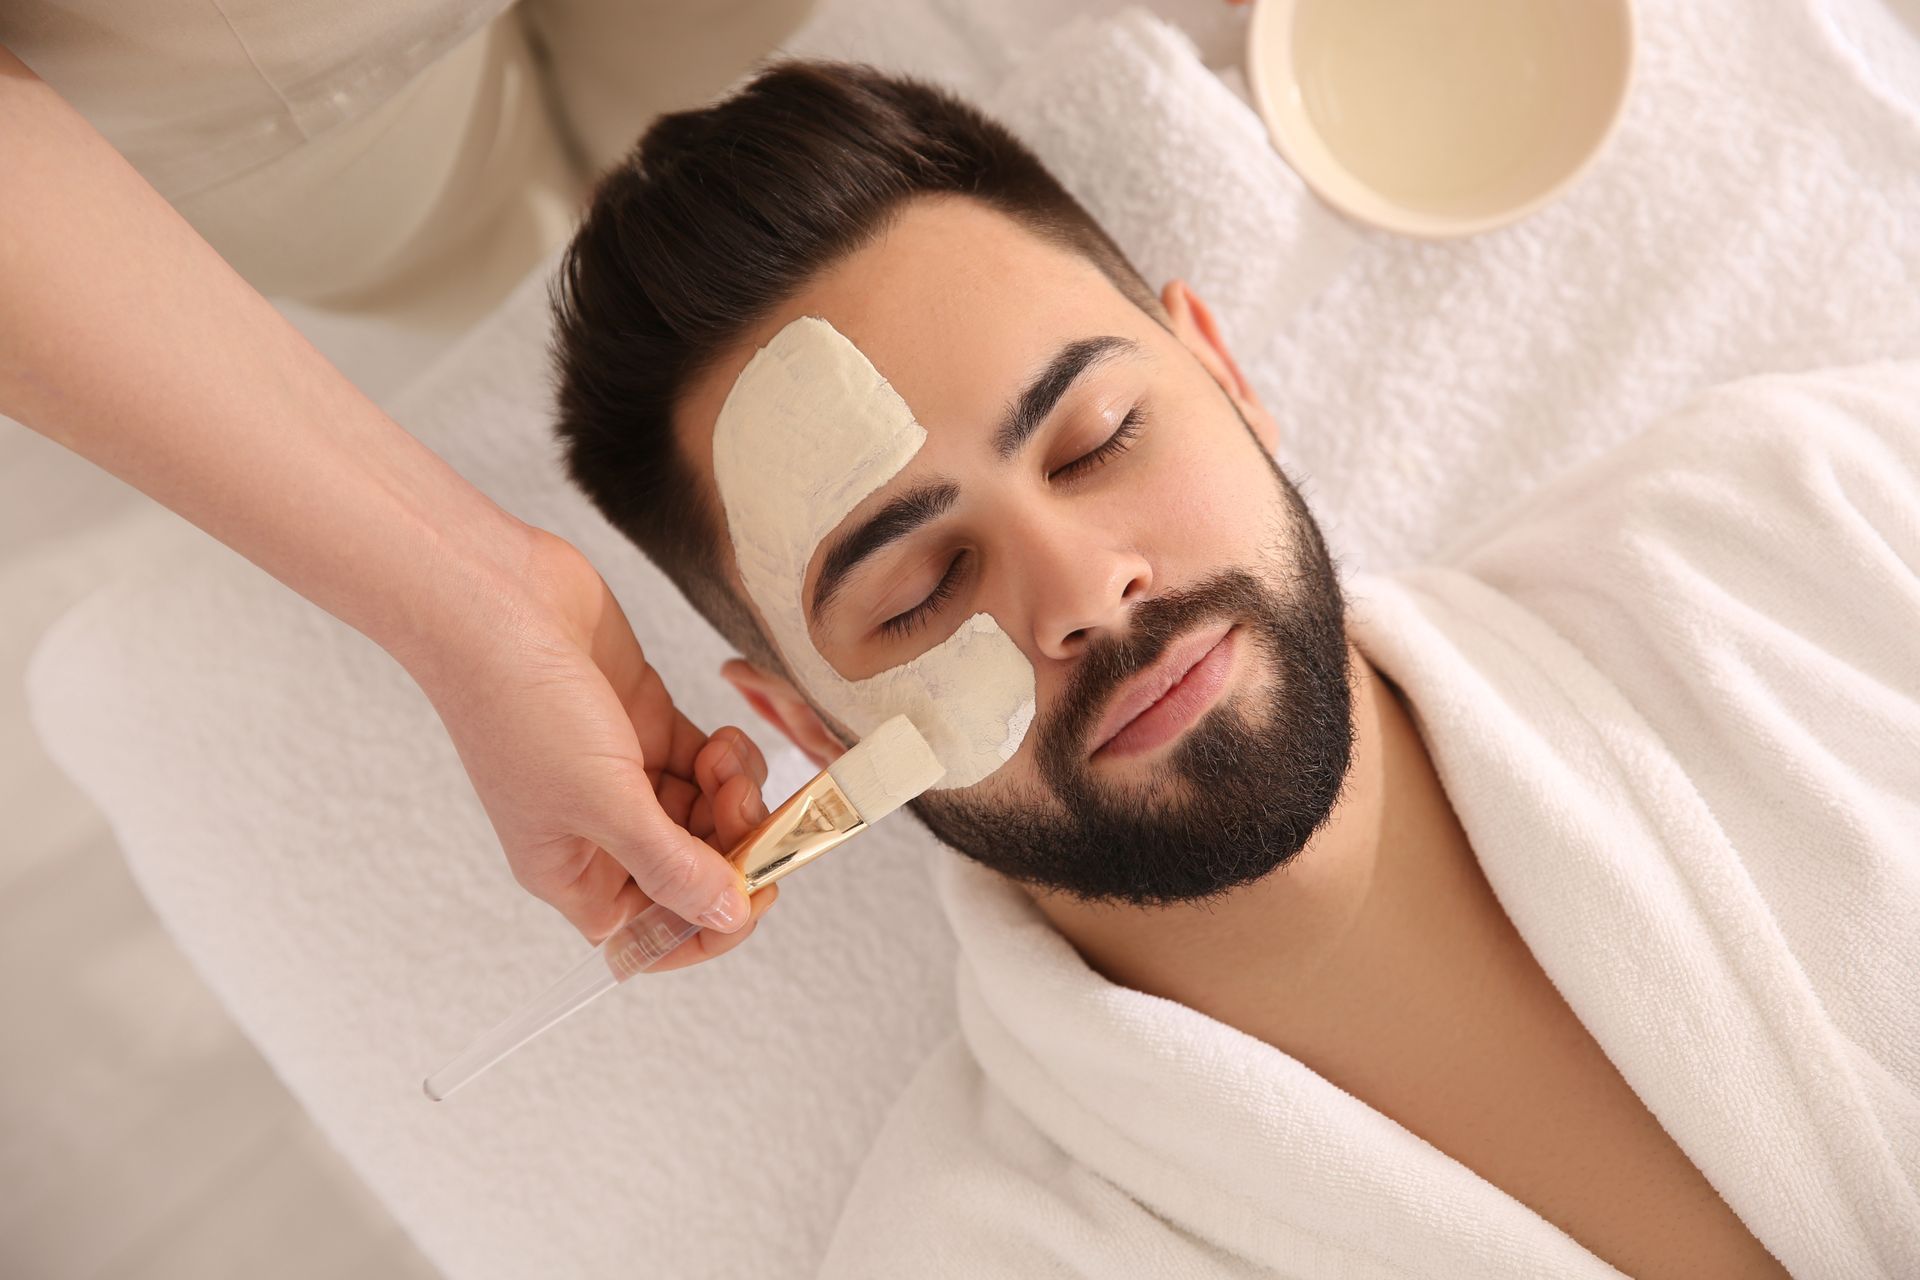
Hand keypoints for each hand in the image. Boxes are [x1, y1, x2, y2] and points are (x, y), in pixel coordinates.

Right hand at [416, 525, 777, 964]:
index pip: (652, 932)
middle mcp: (597, 831)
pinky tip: (721, 737)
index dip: (708, 925)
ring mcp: (622, 775)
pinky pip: (707, 764)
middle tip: (744, 806)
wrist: (493, 600)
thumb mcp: (603, 802)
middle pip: (692, 871)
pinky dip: (727, 759)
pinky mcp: (644, 723)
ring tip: (722, 760)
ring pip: (708, 816)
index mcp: (571, 871)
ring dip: (734, 797)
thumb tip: (726, 917)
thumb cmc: (520, 706)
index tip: (755, 892)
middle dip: (733, 848)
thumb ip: (672, 865)